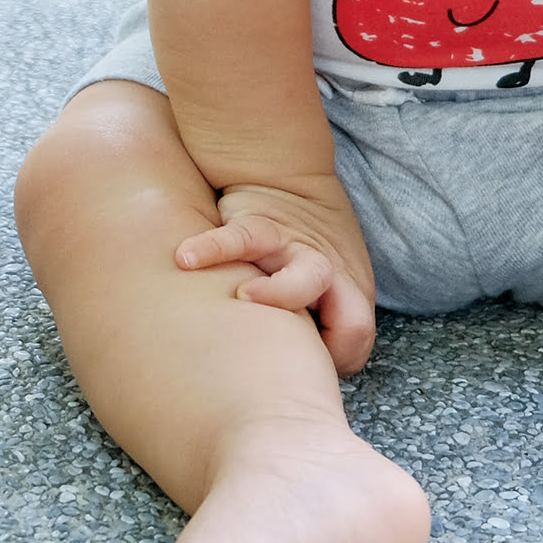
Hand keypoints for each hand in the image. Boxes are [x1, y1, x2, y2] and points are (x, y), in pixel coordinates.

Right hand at [176, 184, 377, 375]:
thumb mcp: (325, 275)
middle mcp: (331, 272)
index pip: (358, 343)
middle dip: (323, 348)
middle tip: (284, 358)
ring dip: (280, 296)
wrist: (279, 163)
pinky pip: (239, 238)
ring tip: (242, 298)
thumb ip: (316, 320)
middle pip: (355, 323)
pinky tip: (184, 259)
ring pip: (309, 278)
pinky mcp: (261, 221)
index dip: (333, 362)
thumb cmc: (298, 235)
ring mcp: (297, 247)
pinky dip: (211, 249)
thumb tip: (285, 379)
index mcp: (349, 290)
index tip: (300, 367)